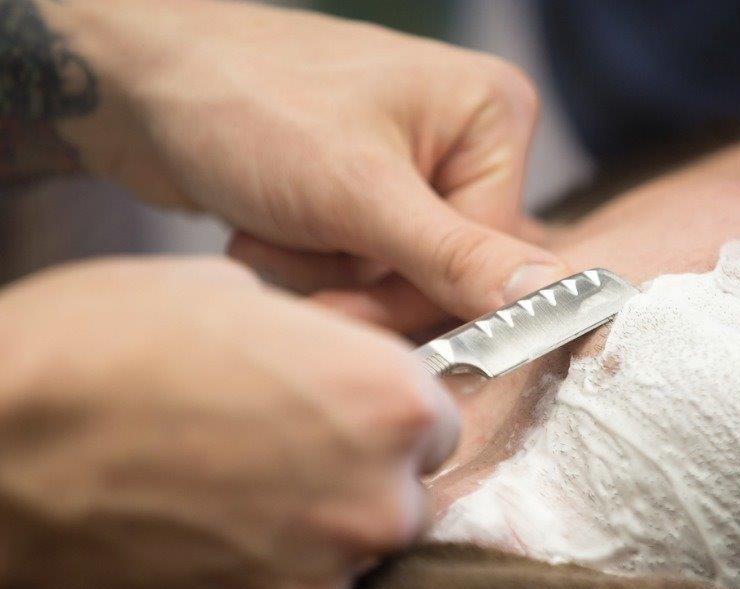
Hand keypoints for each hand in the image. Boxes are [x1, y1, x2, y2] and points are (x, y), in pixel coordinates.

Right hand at [0, 258, 458, 588]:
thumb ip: (316, 340)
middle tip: (284, 449)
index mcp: (389, 396)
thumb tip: (325, 361)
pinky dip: (275, 567)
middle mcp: (381, 490)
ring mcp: (331, 566)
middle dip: (360, 469)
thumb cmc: (107, 345)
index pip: (436, 419)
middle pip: (406, 488)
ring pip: (358, 543)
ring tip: (239, 488)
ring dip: (319, 521)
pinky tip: (213, 529)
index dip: (386, 412)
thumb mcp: (233, 294)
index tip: (347, 411)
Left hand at [47, 0, 568, 331]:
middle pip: (445, 274)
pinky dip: (310, 266)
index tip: (353, 305)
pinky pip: (360, 271)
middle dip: (364, 289)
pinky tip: (265, 228)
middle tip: (303, 279)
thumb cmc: (249, 108)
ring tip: (270, 230)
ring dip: (327, 278)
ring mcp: (411, 168)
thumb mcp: (360, 192)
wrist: (138, 87)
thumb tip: (555, 300)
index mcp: (490, 118)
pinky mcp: (365, 192)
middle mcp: (462, 141)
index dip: (422, 297)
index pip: (492, 255)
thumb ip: (457, 256)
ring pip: (395, 282)